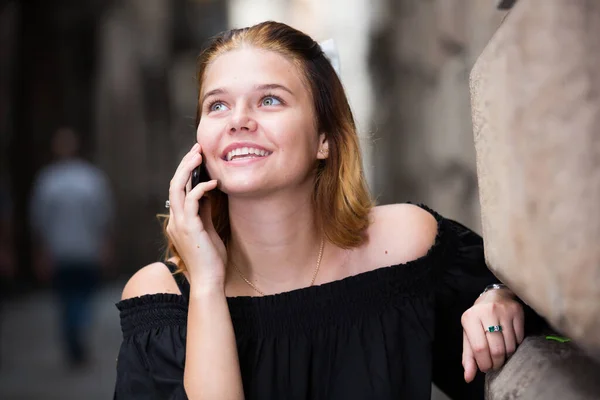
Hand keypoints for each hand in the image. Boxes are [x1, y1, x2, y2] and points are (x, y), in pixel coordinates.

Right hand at [165, 143, 225, 289]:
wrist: (210, 281)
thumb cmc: (211, 260)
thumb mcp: (208, 230)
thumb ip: (205, 212)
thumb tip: (208, 194)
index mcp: (178, 221)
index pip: (177, 190)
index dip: (185, 171)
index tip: (197, 157)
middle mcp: (175, 220)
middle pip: (174, 184)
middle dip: (185, 164)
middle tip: (198, 148)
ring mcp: (180, 224)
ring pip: (177, 188)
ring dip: (188, 169)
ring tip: (200, 155)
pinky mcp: (190, 228)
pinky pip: (191, 201)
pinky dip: (201, 188)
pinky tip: (214, 183)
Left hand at [461, 288, 524, 382]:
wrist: (494, 296)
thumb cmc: (479, 319)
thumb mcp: (469, 335)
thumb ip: (468, 356)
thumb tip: (468, 377)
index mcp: (470, 318)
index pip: (479, 348)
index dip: (484, 363)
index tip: (486, 368)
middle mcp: (486, 312)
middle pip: (496, 349)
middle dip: (496, 362)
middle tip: (495, 364)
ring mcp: (503, 311)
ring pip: (510, 346)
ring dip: (506, 356)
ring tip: (501, 352)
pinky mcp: (517, 311)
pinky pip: (519, 339)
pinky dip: (515, 345)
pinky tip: (508, 341)